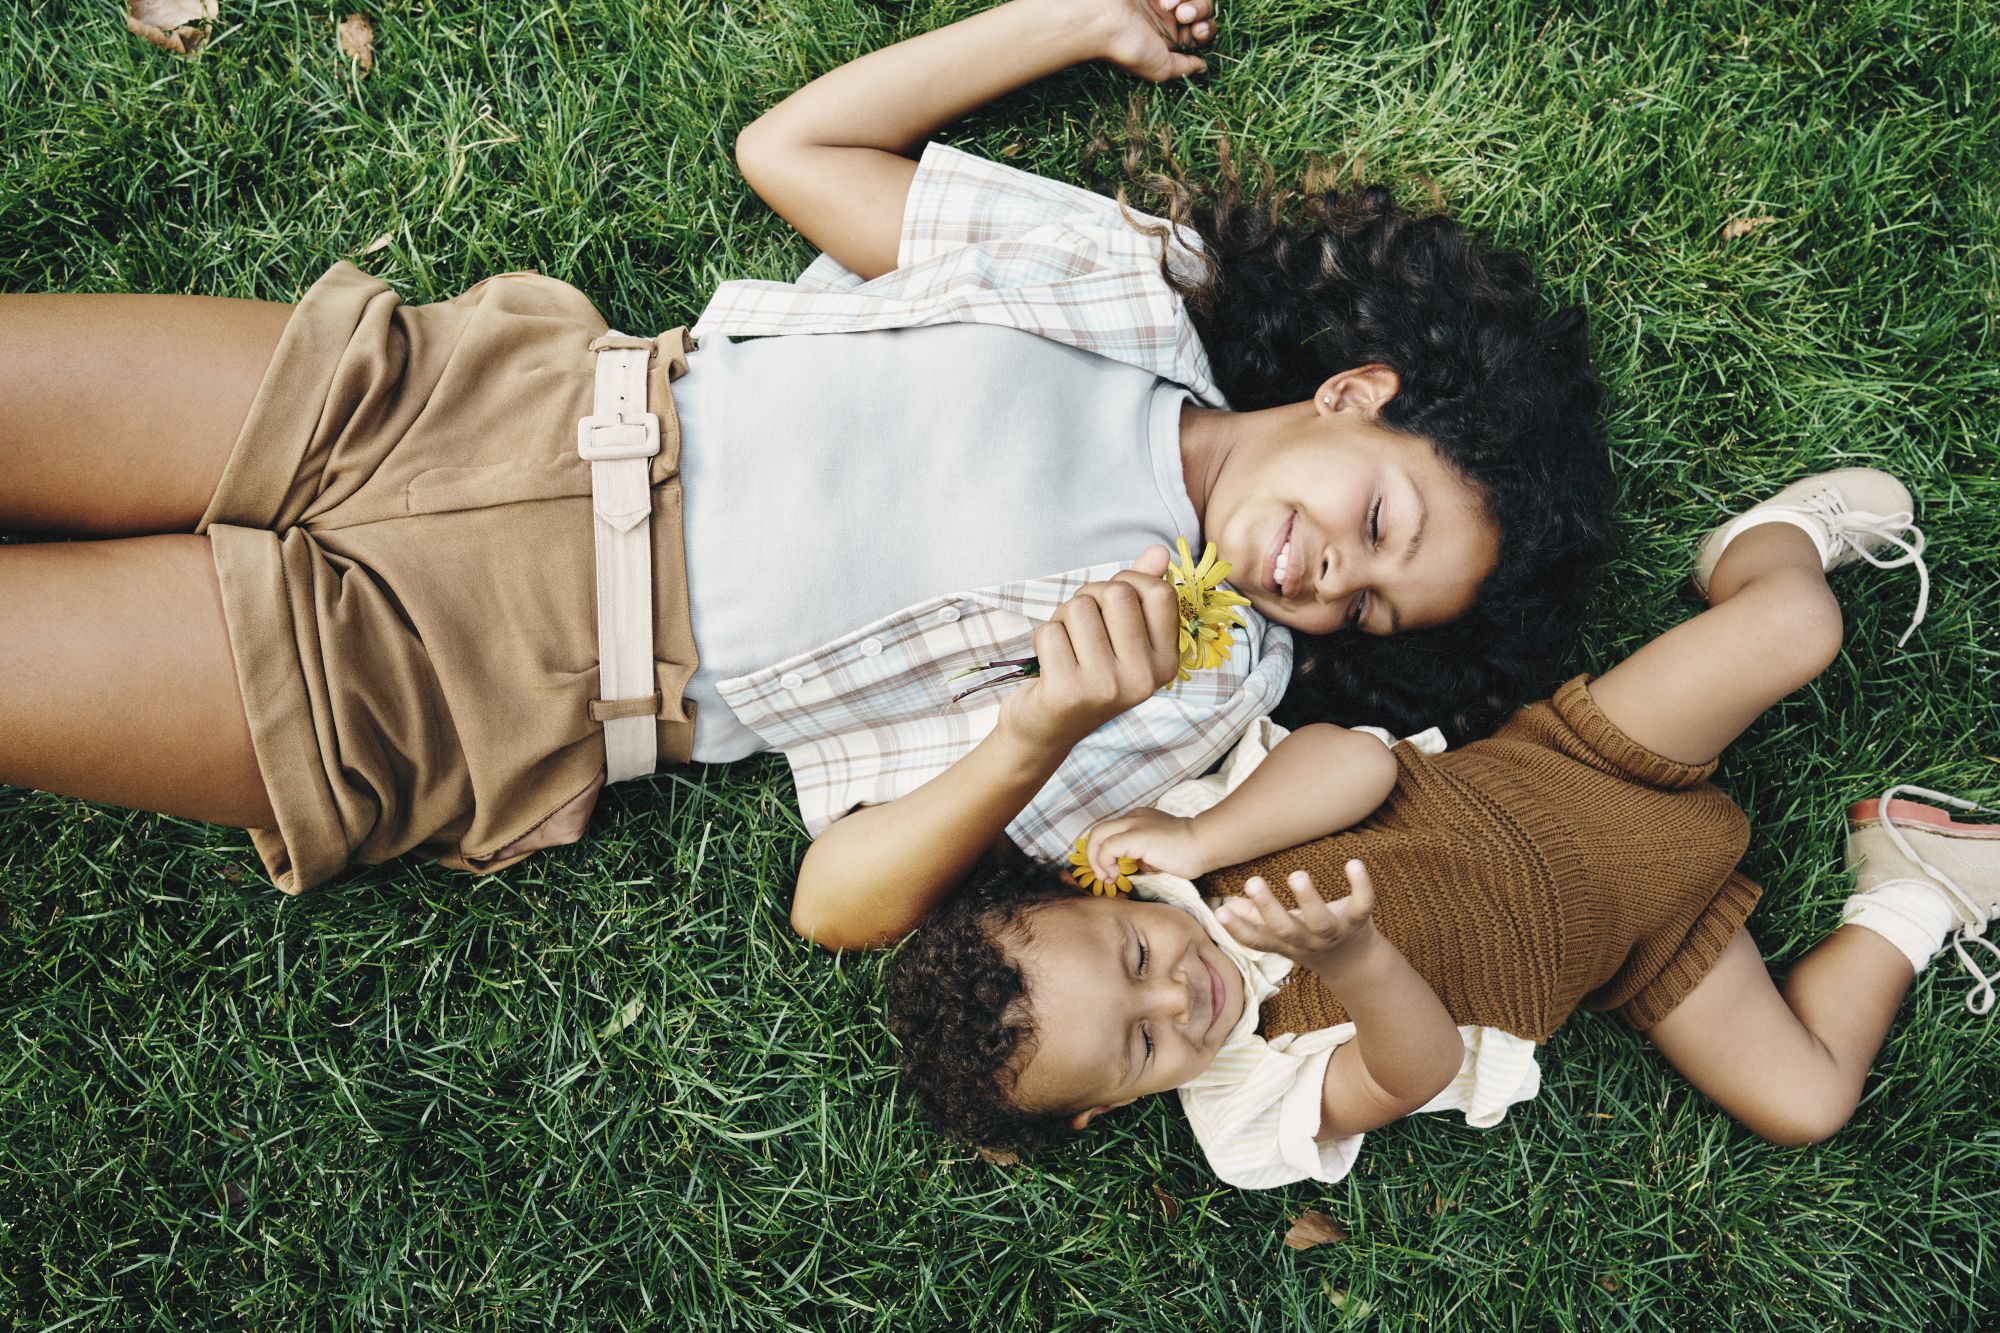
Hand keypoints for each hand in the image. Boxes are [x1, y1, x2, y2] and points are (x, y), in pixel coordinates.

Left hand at [998, 545, 1180, 750]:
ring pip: (1078, 608)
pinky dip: (1041, 639)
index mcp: (1165, 662)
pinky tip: (1048, 664)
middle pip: (1115, 593)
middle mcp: (1143, 679)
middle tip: (1080, 627)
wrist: (1046, 730)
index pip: (1159, 592)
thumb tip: (1160, 552)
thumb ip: (1142, 594)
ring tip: (1065, 646)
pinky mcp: (1067, 693)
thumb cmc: (1086, 672)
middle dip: (1088, 597)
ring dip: (1062, 618)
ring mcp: (1106, 688)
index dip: (1129, 582)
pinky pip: (1049, 631)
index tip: (1112, 601)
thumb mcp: (1121, 637)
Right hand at [1072, 0, 1214, 82]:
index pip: (1203, 30)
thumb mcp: (1160, 68)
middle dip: (1200, 9)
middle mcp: (1166, 16)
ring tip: (1167, 4)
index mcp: (1170, 39)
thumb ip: (1185, 68)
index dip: (1206, 29)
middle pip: (1203, 7)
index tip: (1196, 31)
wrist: (1101, 20)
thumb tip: (1203, 67)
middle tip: (1182, 15)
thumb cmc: (1126, 47)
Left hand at [1084, 807, 1212, 880]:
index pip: (1111, 832)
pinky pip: (1106, 848)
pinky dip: (1104, 863)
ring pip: (1096, 836)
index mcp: (1139, 819)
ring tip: (1107, 877)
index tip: (1112, 872)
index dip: (1105, 853)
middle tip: (1103, 876)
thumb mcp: (1162, 851)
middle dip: (1093, 855)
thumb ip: (1147, 853)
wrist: (1205, 843)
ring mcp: (1132, 825)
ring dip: (1095, 860)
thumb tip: (1138, 863)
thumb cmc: (1190, 850)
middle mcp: (1132, 818)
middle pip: (1098, 831)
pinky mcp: (1133, 837)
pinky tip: (1115, 874)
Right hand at [1215, 862, 1378, 972]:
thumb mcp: (1282, 936)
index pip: (1257, 940)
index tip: (1220, 911)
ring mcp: (1334, 933)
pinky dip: (1361, 886)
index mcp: (1285, 944)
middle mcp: (1307, 941)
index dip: (1237, 929)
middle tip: (1252, 881)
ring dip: (1308, 899)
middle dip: (1269, 907)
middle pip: (1286, 929)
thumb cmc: (1310, 941)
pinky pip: (1362, 905)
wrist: (1356, 965)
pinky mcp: (1358, 922)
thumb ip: (1255, 920)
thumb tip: (1224, 907)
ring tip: (1296, 875)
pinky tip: (1354, 863)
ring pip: (1321, 921)